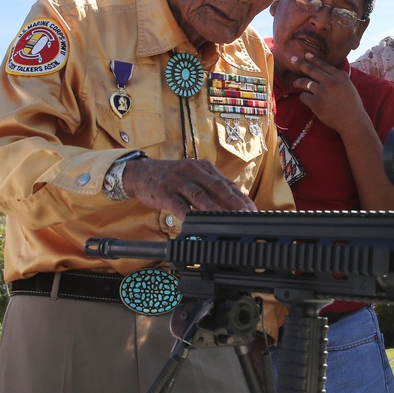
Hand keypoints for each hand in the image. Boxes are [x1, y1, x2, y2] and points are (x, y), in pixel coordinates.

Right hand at [122, 158, 255, 219]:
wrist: (140, 172)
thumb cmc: (171, 179)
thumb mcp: (193, 177)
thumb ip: (211, 189)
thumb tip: (233, 206)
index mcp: (204, 168)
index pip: (227, 183)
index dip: (242, 197)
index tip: (253, 210)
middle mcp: (194, 171)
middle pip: (218, 187)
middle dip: (234, 202)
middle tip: (246, 215)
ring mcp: (179, 181)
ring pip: (201, 196)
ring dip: (215, 209)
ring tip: (227, 220)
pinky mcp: (165, 192)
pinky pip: (179, 205)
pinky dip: (188, 215)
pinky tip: (195, 224)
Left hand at [292, 52, 365, 136]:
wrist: (353, 121)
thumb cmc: (353, 105)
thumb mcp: (348, 86)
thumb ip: (338, 78)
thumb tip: (327, 73)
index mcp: (339, 76)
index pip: (323, 64)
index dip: (313, 59)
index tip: (306, 54)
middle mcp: (330, 81)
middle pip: (311, 69)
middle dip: (301, 63)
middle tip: (293, 59)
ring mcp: (322, 91)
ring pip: (304, 82)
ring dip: (298, 82)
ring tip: (295, 83)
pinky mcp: (315, 102)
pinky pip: (303, 96)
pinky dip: (303, 97)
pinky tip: (305, 99)